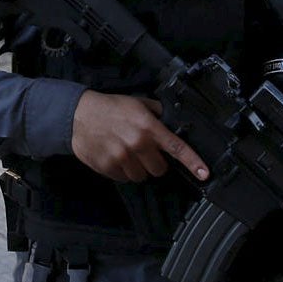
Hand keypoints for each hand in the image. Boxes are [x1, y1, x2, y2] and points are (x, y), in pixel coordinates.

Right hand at [69, 90, 208, 182]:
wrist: (78, 115)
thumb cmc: (109, 108)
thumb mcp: (137, 103)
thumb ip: (157, 113)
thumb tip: (173, 123)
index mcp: (148, 127)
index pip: (177, 148)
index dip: (193, 163)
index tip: (205, 174)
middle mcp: (137, 144)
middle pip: (160, 169)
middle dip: (155, 163)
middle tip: (144, 152)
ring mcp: (121, 158)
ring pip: (142, 177)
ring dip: (138, 169)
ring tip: (127, 154)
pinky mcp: (108, 167)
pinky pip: (124, 178)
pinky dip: (122, 171)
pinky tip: (115, 156)